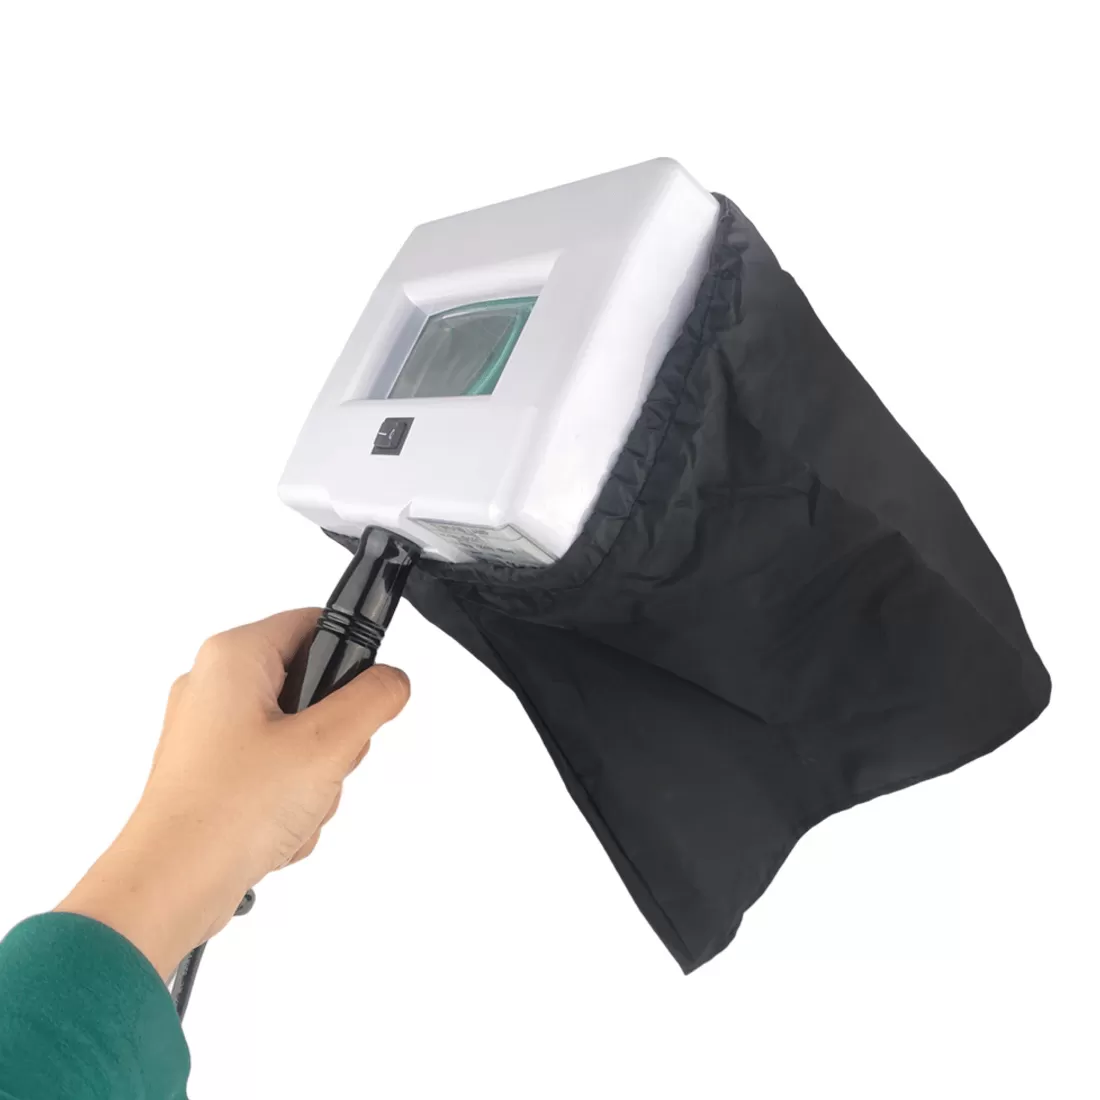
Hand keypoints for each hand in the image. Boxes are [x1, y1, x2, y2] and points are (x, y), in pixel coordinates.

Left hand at [56, 609, 409, 977]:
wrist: (168, 888)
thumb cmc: (227, 812)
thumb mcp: (327, 745)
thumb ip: (373, 699)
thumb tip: (393, 680)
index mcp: (235, 657)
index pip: (317, 622)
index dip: (352, 658)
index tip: (366, 695)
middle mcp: (215, 685)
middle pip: (312, 687)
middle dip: (333, 738)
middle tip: (323, 765)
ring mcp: (209, 732)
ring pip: (298, 737)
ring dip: (314, 778)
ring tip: (296, 807)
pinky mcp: (210, 773)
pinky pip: (273, 773)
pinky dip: (287, 801)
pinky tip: (277, 828)